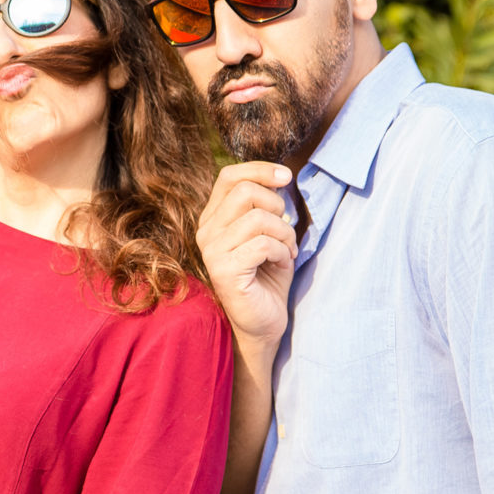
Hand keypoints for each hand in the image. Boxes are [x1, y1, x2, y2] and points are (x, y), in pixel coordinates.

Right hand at [196, 162, 297, 348]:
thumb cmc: (267, 278)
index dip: (260, 169)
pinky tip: (281, 264)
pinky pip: (263, 244)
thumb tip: (280, 176)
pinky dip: (282, 252)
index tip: (287, 177)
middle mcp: (206, 232)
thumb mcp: (268, 233)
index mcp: (213, 219)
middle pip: (245, 191)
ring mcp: (212, 251)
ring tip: (285, 251)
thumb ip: (266, 205)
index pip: (229, 176)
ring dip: (284, 233)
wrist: (263, 324)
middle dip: (277, 205)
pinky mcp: (224, 270)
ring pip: (258, 218)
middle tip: (284, 230)